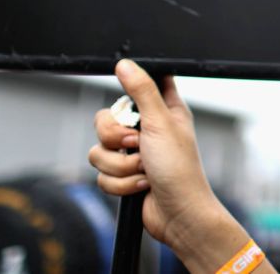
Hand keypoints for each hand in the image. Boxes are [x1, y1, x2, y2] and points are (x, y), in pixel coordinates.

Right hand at [89, 60, 227, 246]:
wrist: (178, 214)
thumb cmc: (180, 169)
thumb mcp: (160, 122)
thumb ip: (141, 91)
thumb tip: (125, 64)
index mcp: (162, 108)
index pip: (138, 84)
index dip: (129, 90)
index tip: (132, 105)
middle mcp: (146, 128)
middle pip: (104, 121)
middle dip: (117, 139)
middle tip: (139, 144)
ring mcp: (133, 153)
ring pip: (99, 151)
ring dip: (122, 166)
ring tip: (145, 170)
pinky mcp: (123, 176)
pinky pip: (101, 175)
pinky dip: (121, 184)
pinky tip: (142, 186)